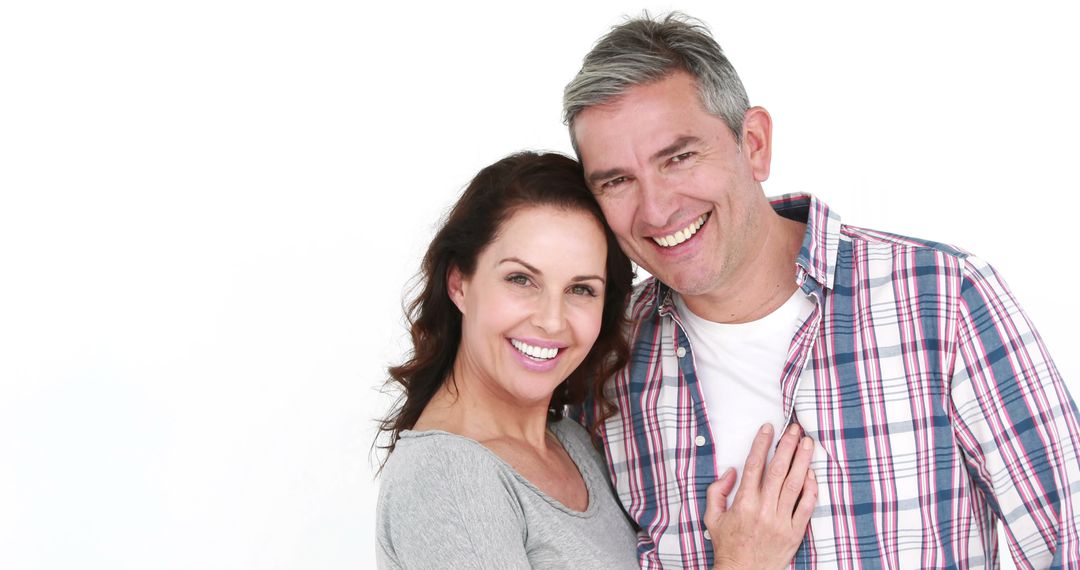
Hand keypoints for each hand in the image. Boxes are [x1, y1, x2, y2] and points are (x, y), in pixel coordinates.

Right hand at [706, 423, 816, 569]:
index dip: (762, 444)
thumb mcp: (712, 518)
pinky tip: (812, 474)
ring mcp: (781, 521)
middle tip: (795, 430)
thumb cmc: (728, 545)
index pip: (754, 466)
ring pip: (795, 484)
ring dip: (803, 461)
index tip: (769, 428)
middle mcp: (763, 509)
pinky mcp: (795, 533)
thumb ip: (717, 491)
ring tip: (808, 443)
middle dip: (788, 446)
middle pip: (778, 470)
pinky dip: (811, 489)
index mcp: (743, 503)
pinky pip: (806, 506)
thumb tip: (731, 471)